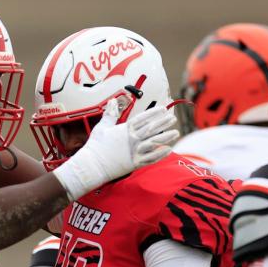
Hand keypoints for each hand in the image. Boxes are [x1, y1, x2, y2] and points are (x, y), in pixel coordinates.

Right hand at [53, 99, 179, 200]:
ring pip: (155, 142)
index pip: (143, 118)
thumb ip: (110, 114)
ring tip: (175, 132)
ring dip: (166, 137)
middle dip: (163, 123)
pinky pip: (151, 158)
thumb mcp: (102, 127)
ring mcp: (135, 152)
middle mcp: (132, 139)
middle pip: (152, 128)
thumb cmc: (95, 146)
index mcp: (125, 129)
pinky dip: (161, 154)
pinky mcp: (135, 163)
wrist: (92, 165)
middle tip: (173, 119)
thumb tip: (113, 101)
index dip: (154, 113)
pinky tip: (169, 149)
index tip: (163, 109)